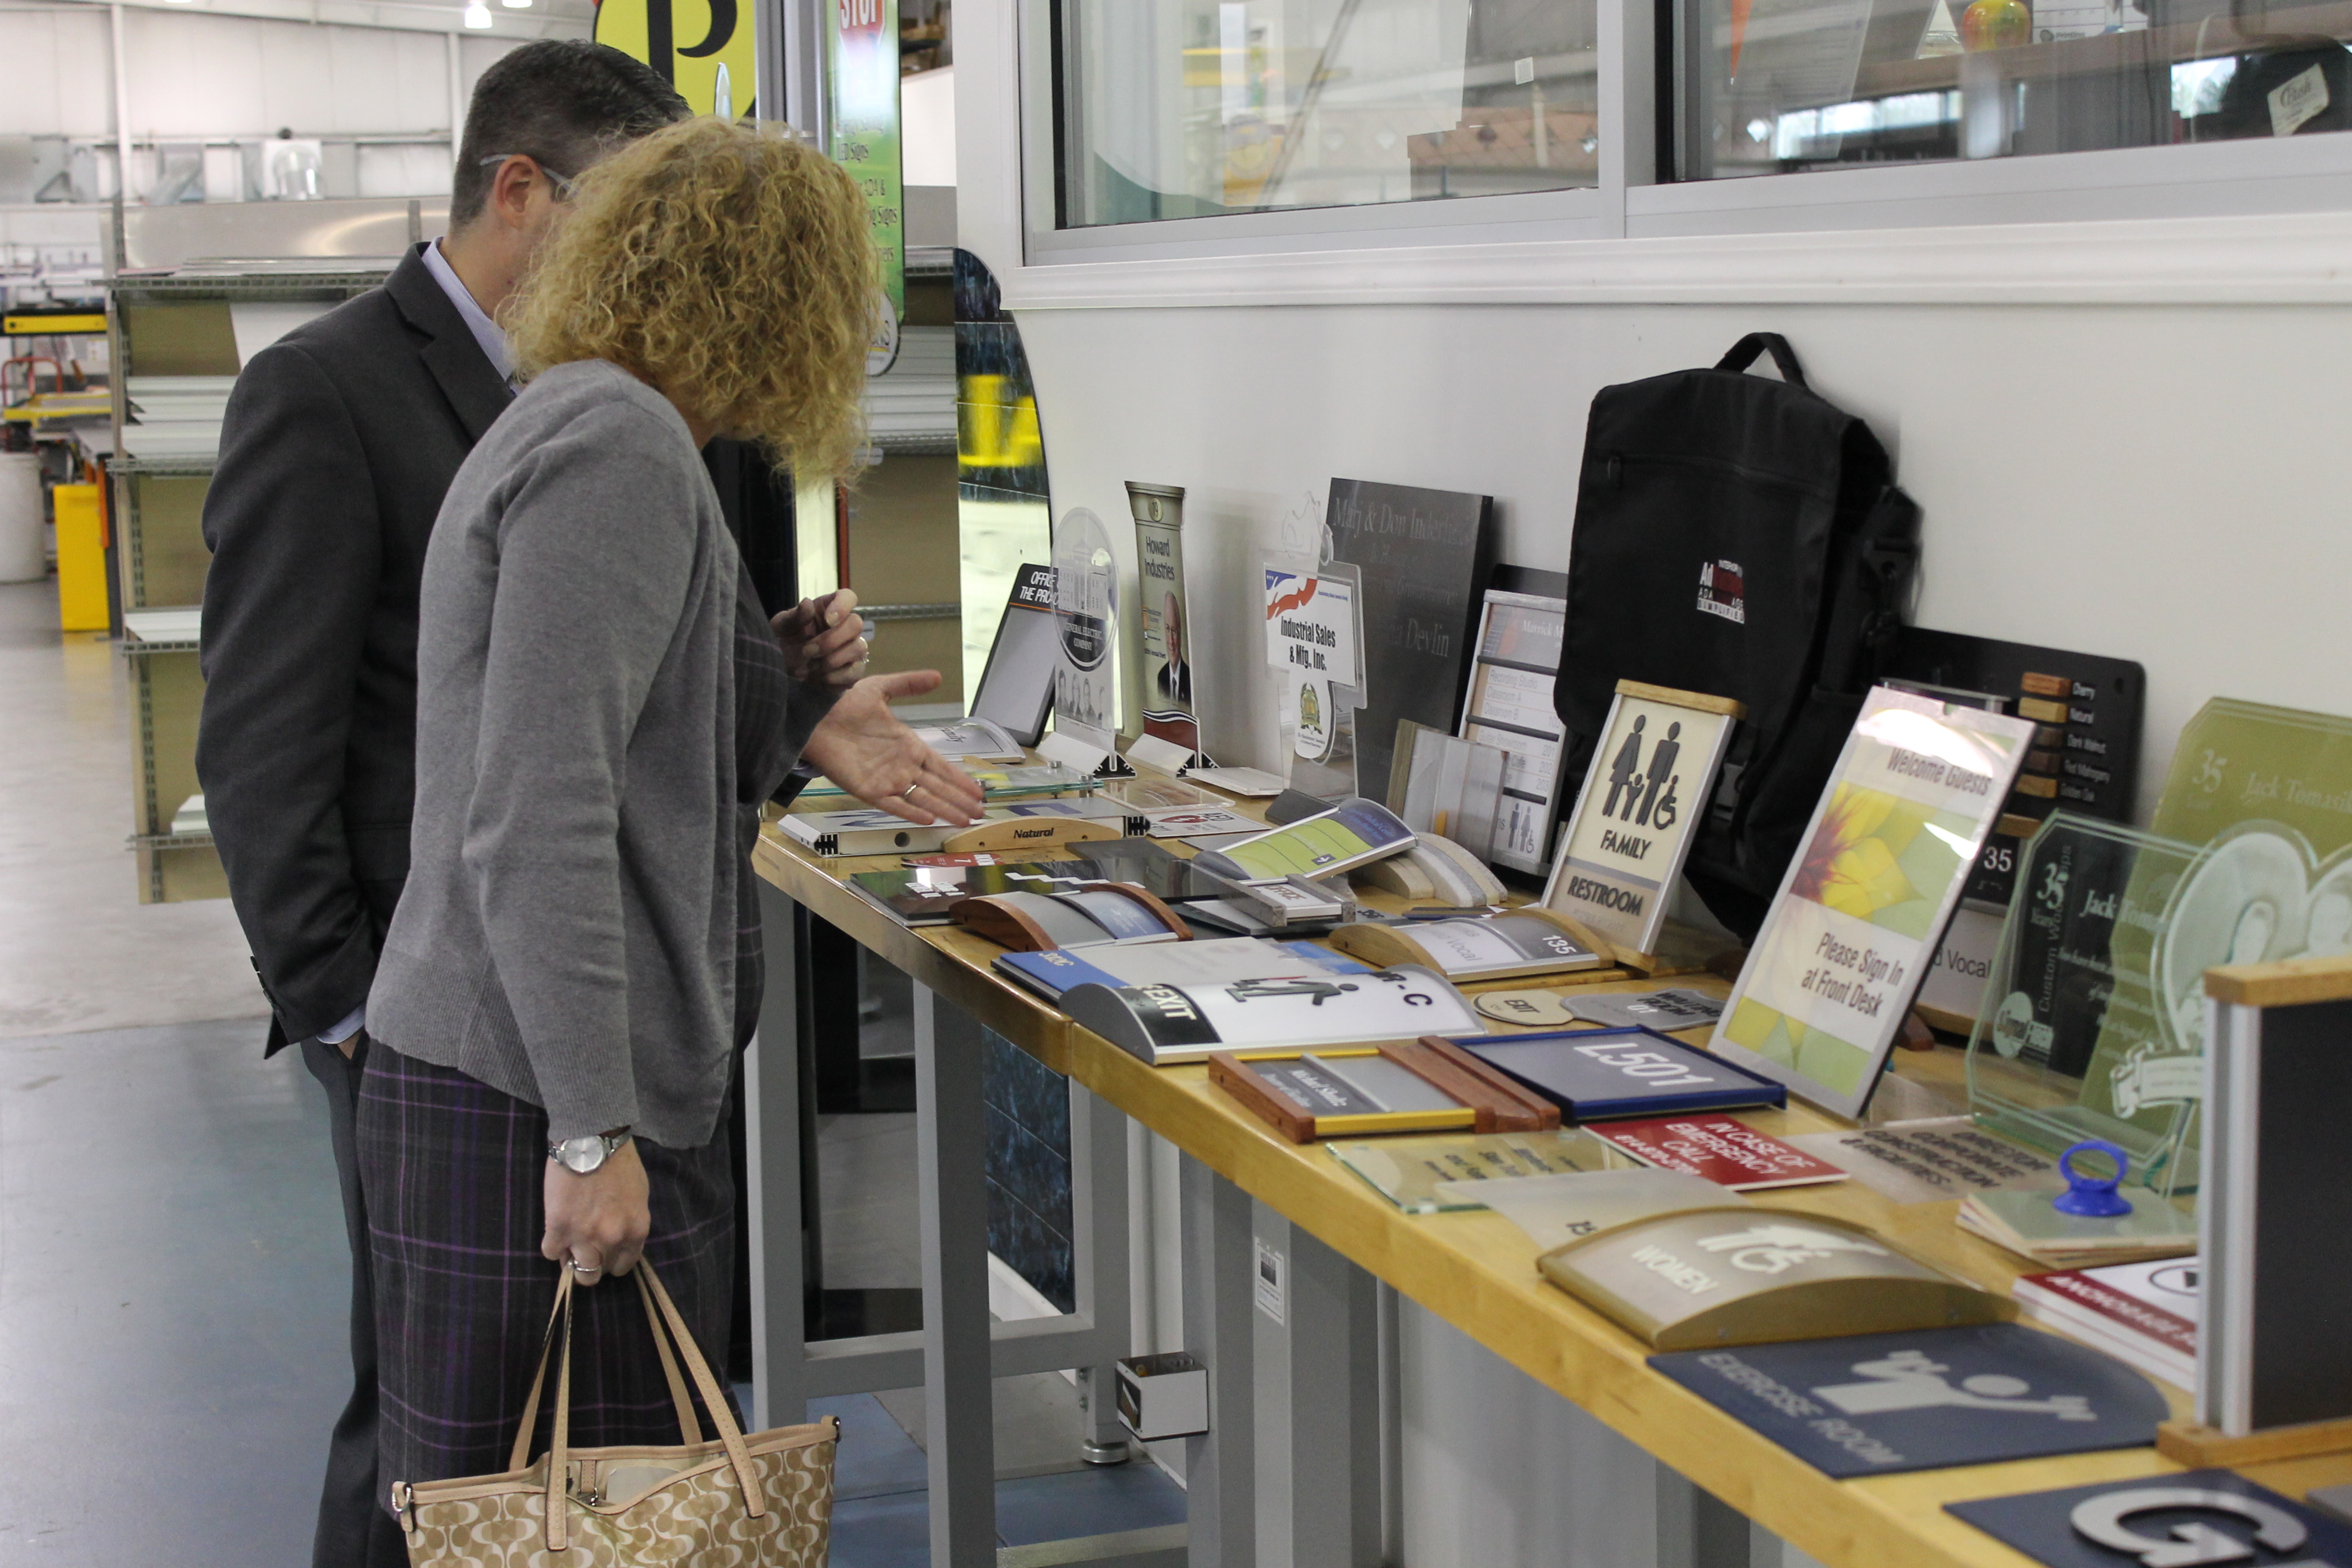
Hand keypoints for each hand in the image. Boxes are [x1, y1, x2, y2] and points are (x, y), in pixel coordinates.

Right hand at [540, 1138, 648, 1285]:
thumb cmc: (619, 1163)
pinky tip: (556, 1230)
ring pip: (577, 1272)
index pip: (624, 1266)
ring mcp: (584, 1237)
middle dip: (592, 1264)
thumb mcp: (639, 1196)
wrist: (592, 1142)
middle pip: (598, 1273)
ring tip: (569, 1244)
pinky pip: (551, 1252)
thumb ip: (630, 1223)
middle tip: (585, 1250)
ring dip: (571, 1260)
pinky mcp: (558, 1228)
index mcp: (635, 1231)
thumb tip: (621, 1241)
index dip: (612, 1261)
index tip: (605, 1254)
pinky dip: (552, 1244)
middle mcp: (612, 1240)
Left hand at [770, 589, 866, 687]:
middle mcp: (844, 626)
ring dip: (832, 660)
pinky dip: (836, 677)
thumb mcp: (780, 628)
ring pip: (860, 648)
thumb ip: (794, 616)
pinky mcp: (853, 670)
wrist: (783, 671)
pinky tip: (819, 678)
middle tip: (807, 651)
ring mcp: (852, 648)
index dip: (843, 606)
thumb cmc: (783, 643)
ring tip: (810, 668)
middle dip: (831, 640)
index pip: (848, 597)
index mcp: (827, 609)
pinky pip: (856, 672)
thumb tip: (808, 603)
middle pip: (856, 624)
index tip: (827, 620)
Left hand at [801, 671, 986, 826]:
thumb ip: (908, 685)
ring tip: (965, 820)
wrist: (813, 715)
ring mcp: (886, 779)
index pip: (941, 767)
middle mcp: (901, 766)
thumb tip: (938, 676)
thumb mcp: (880, 688)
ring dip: (944, 809)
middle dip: (959, 800)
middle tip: (980, 813)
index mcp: (907, 745)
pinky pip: (893, 804)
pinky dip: (910, 812)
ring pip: (922, 798)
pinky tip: (929, 819)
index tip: (979, 791)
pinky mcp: (868, 790)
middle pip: (937, 787)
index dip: (960, 779)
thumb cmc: (843, 702)